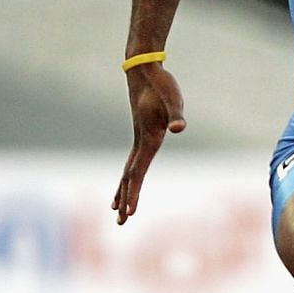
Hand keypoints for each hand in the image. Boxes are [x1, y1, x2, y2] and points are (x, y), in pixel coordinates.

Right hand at [112, 64, 185, 223]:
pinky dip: (128, 175)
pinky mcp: (142, 133)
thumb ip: (177, 115)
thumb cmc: (162, 84)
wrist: (144, 69)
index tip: (131, 212)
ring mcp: (139, 138)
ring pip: (128, 171)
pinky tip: (127, 180)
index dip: (134, 193)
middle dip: (125, 201)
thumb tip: (179, 128)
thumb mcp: (174, 99)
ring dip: (123, 191)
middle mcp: (140, 142)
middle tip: (121, 223)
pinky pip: (133, 161)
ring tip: (114, 210)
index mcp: (147, 139)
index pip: (137, 172)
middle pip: (129, 177)